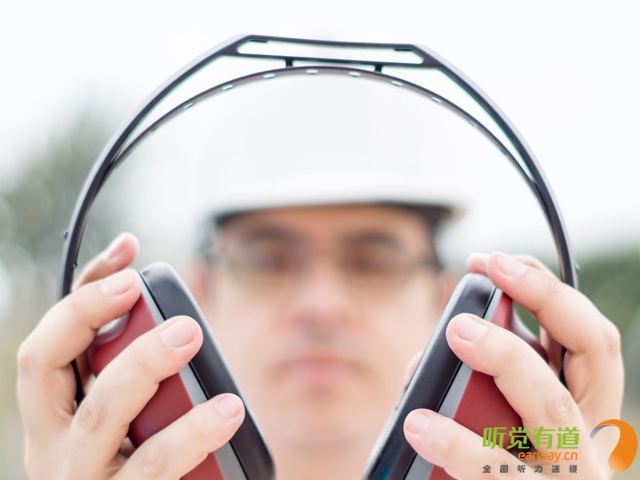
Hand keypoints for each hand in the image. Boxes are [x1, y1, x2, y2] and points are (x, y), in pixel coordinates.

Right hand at [17, 233, 244, 479]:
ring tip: (193, 336)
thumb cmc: (132, 477)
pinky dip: (193, 434)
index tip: (129, 250)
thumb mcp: (125, 422)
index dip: (83, 290)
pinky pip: (156, 469)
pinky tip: (229, 412)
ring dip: (145, 365)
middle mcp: (52, 448)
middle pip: (44, 367)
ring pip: (102, 414)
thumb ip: (137, 373)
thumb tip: (172, 313)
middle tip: (137, 273)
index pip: (48, 341)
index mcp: (51, 419)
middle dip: (90, 315)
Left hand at [403, 252, 623, 478]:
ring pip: (555, 410)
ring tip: (453, 336)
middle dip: (543, 301)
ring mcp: (575, 478)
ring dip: (506, 360)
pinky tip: (419, 426)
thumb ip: (489, 384)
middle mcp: (594, 439)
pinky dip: (462, 447)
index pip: (586, 333)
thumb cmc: (510, 475)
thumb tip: (441, 343)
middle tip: (480, 279)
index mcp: (583, 409)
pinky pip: (504, 475)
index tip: (492, 261)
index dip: (545, 287)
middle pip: (596, 351)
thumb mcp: (511, 428)